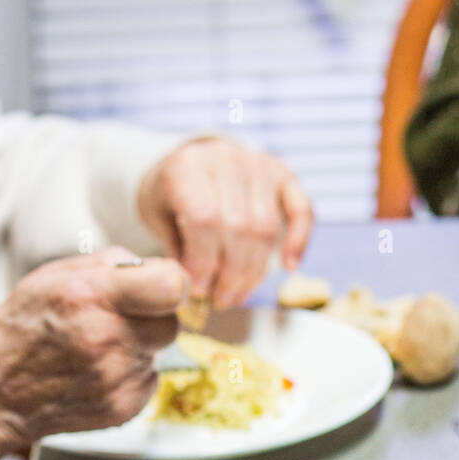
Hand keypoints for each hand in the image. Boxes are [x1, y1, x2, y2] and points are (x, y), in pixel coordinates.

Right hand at [0, 247, 186, 459]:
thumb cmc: (21, 329)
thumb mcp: (51, 276)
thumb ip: (106, 264)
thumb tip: (149, 266)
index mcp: (89, 296)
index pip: (171, 286)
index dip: (172, 283)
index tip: (159, 287)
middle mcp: (106, 339)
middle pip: (171, 323)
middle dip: (154, 317)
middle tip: (121, 319)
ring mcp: (115, 378)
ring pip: (158, 353)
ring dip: (139, 346)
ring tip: (99, 347)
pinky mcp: (122, 408)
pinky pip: (149, 381)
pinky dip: (131, 375)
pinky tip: (97, 372)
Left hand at [137, 138, 312, 307]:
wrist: (189, 162)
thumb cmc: (170, 197)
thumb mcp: (156, 218)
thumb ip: (176, 251)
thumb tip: (196, 290)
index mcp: (188, 166)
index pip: (205, 220)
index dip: (203, 263)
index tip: (197, 290)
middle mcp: (227, 159)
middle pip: (239, 229)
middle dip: (230, 275)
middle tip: (220, 300)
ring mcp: (258, 164)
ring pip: (266, 229)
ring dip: (254, 272)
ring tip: (237, 293)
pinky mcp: (283, 174)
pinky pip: (302, 210)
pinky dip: (300, 240)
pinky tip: (289, 266)